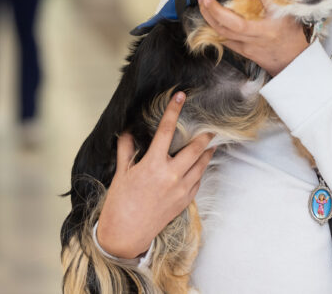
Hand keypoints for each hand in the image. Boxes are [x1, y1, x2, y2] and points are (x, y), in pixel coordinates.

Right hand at [96, 92, 215, 259]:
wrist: (125, 234)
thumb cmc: (120, 203)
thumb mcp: (122, 173)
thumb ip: (127, 150)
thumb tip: (127, 131)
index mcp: (152, 165)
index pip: (166, 130)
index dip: (174, 111)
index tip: (181, 96)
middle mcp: (170, 176)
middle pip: (195, 148)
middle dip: (204, 134)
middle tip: (210, 124)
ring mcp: (180, 189)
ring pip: (202, 164)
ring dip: (208, 151)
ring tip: (211, 142)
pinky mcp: (184, 201)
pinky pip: (198, 180)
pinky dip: (200, 170)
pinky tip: (201, 164)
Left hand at [198, 0, 309, 76]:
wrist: (293, 58)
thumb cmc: (290, 31)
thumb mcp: (283, 8)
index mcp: (270, 25)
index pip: (259, 3)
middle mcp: (258, 37)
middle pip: (229, 25)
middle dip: (212, 10)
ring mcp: (248, 46)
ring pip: (222, 34)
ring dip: (209, 17)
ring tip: (203, 4)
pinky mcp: (242, 51)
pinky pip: (224, 39)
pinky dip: (214, 27)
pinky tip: (210, 18)